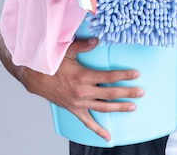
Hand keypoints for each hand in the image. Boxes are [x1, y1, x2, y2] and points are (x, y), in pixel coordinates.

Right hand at [20, 37, 142, 142]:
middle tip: (141, 92)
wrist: (36, 78)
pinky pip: (88, 122)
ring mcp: (79, 103)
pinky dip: (98, 130)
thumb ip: (82, 46)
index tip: (136, 74)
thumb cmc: (51, 64)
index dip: (124, 75)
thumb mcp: (66, 52)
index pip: (109, 76)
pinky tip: (108, 137)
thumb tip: (97, 40)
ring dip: (119, 108)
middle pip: (110, 93)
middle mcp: (83, 92)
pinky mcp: (74, 109)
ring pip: (103, 107)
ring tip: (132, 107)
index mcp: (83, 76)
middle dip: (127, 93)